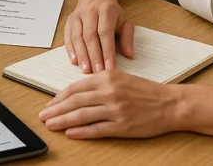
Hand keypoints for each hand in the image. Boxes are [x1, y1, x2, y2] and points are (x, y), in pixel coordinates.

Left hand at [38, 70, 176, 138]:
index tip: (50, 104)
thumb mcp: (120, 78)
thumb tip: (75, 93)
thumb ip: (98, 83)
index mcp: (107, 77)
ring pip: (82, 115)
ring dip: (63, 121)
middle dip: (56, 109)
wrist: (169, 104)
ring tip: (51, 125)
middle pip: (75, 102)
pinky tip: (70, 133)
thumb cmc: (145, 91)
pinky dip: (81, 132)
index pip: (75, 87)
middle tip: (43, 115)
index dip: (59, 97)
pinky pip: (96, 129)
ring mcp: (116, 110)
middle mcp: (110, 92)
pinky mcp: (122, 126)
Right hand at [64, 0, 134, 73]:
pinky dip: (70, 49)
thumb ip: (127, 38)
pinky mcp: (69, 20)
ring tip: (86, 70)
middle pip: (90, 36)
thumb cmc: (111, 11)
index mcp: (106, 10)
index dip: (107, 51)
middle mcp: (90, 12)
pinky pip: (68, 36)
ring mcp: (78, 16)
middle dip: (94, 56)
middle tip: (97, 72)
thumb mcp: (124, 20)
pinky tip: (74, 60)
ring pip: (77, 37)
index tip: (110, 67)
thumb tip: (129, 55)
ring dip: (81, 54)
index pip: (105, 33)